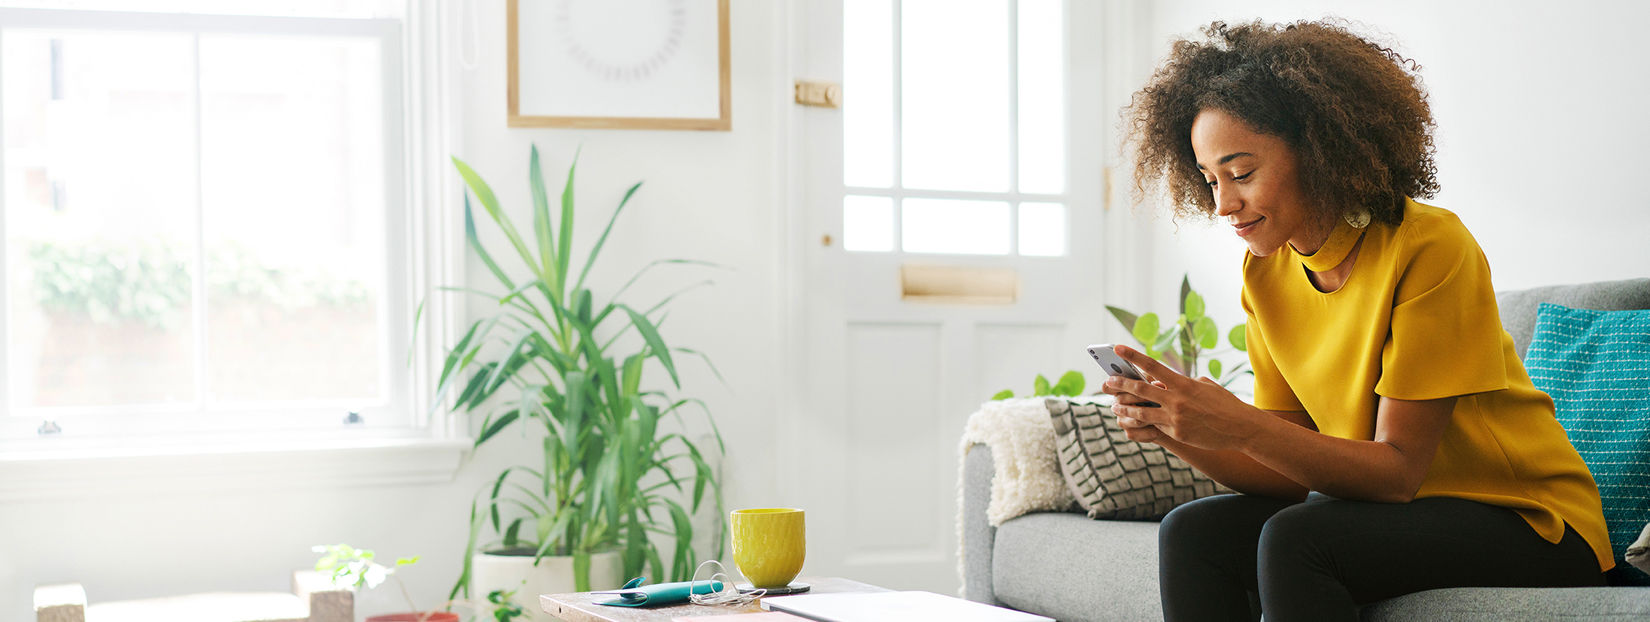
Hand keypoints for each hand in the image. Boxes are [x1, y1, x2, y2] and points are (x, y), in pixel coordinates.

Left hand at [1097, 345, 1260, 450]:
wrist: (1240, 427)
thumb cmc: (1224, 403)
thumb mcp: (1205, 385)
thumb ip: (1184, 383)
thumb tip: (1167, 383)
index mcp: (1183, 383)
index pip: (1152, 366)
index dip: (1132, 356)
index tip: (1117, 348)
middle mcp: (1176, 399)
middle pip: (1140, 389)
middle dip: (1120, 385)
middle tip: (1106, 382)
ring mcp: (1175, 418)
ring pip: (1141, 412)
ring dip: (1125, 408)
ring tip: (1114, 406)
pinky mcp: (1176, 434)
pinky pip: (1154, 427)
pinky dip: (1142, 423)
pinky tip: (1131, 422)